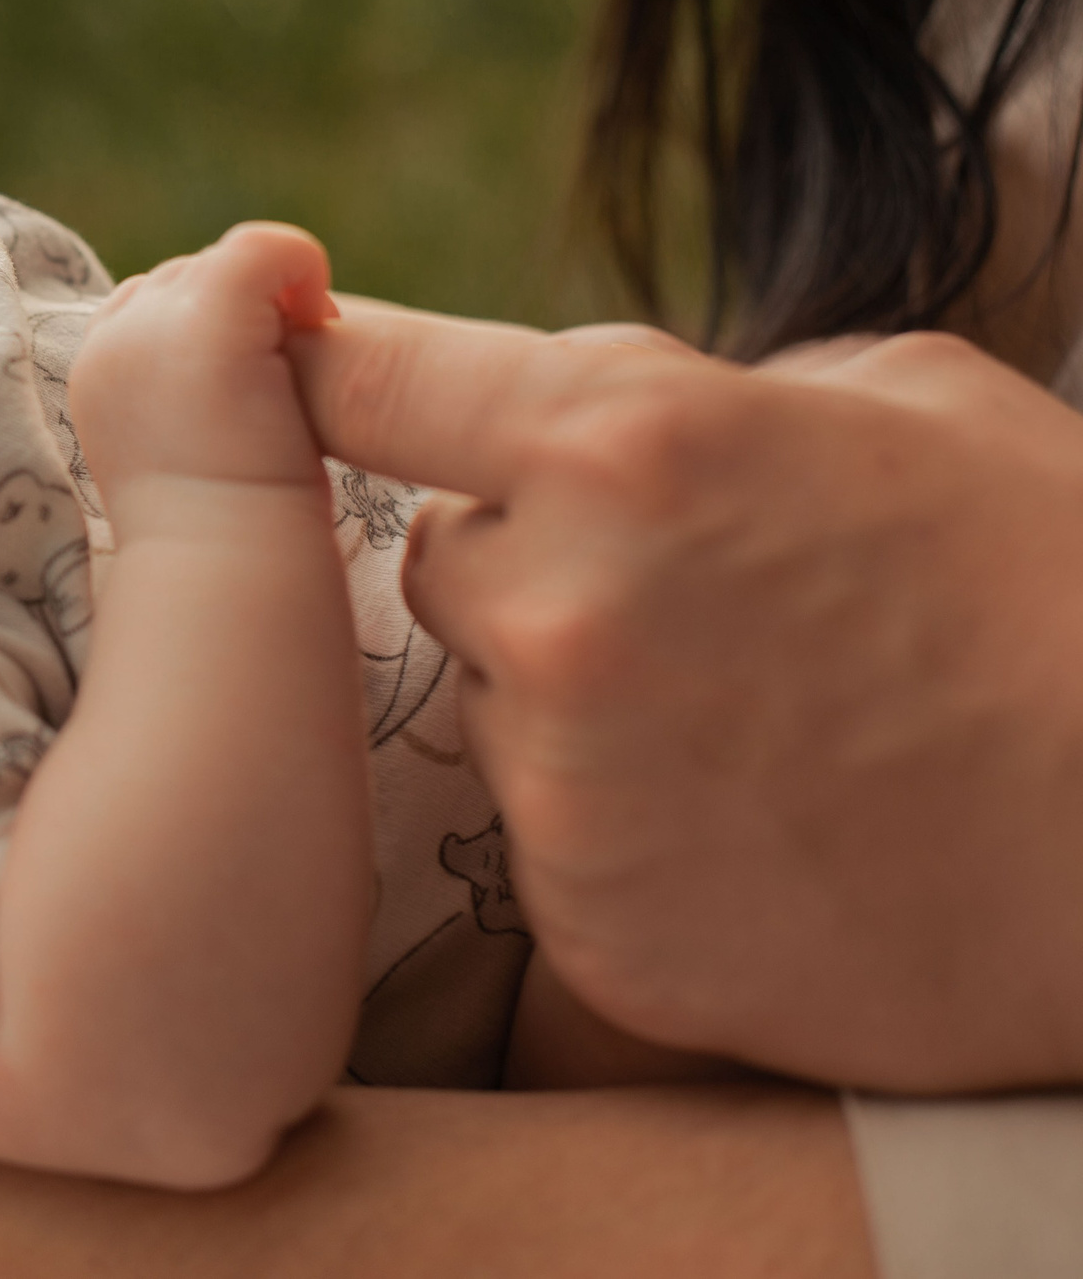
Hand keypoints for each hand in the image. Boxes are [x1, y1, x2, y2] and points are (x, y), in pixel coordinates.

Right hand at [70, 223, 337, 521]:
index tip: (254, 389)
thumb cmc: (224, 534)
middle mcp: (111, 339)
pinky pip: (264, 248)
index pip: (152, 304)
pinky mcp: (209, 315)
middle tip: (288, 381)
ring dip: (274, 302)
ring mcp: (155, 324)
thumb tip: (247, 356)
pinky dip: (304, 268)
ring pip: (225, 263)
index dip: (213, 330)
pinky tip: (324, 321)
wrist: (226, 568)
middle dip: (247, 314)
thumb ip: (190, 395)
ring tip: (303, 368)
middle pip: (189, 277)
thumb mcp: (186, 454)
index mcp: (98, 372)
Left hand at [291, 304, 1082, 1088]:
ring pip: (496, 701)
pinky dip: (619, 827)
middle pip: (440, 554)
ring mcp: (568, 784)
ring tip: (756, 724)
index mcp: (623, 441)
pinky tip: (757, 827)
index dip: (325, 363)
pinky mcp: (593, 930)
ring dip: (575, 698)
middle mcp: (561, 608)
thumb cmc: (1064, 588)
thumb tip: (603, 397)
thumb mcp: (905, 399)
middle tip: (689, 598)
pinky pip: (547, 840)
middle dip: (528, 557)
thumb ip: (707, 387)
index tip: (282, 357)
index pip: (369, 376)